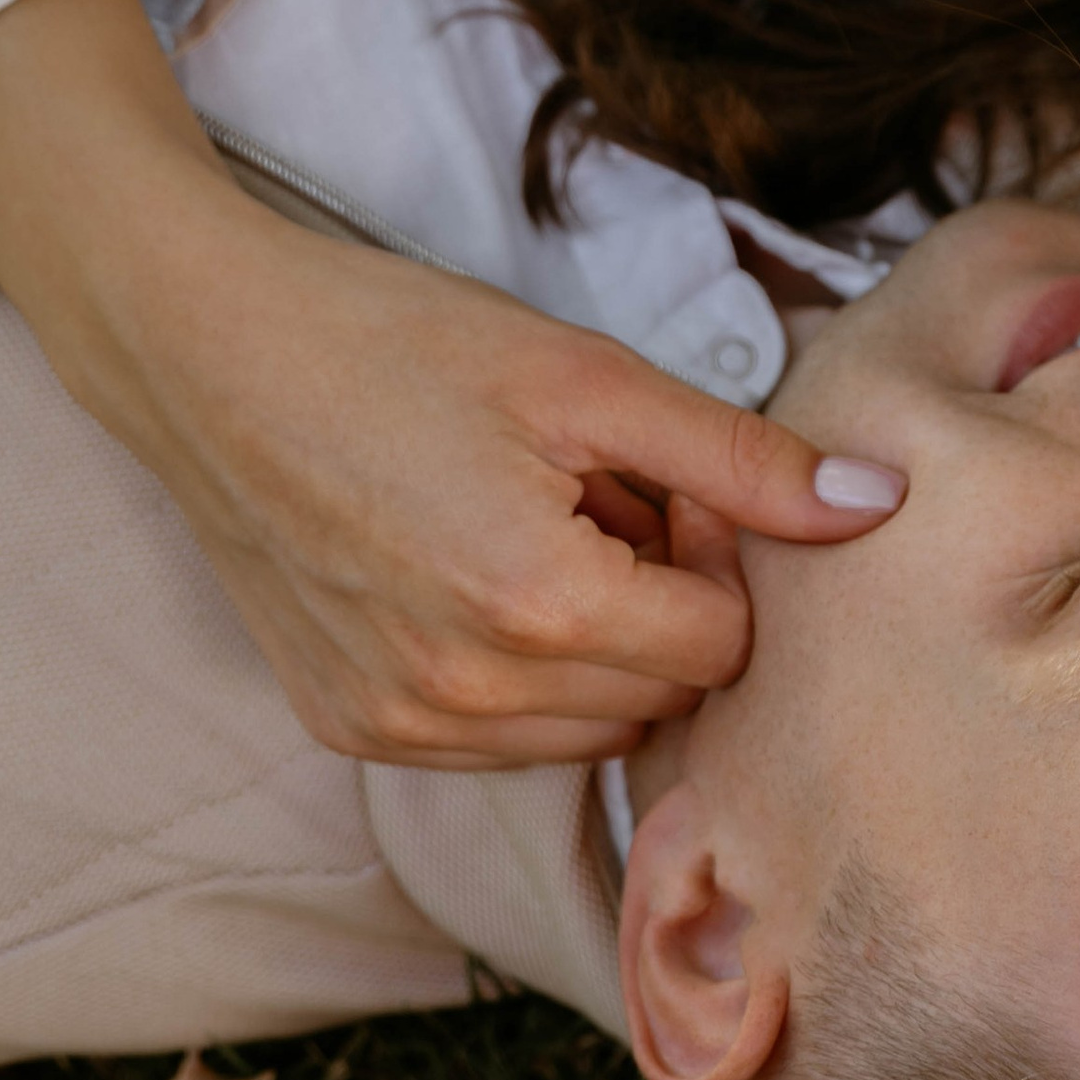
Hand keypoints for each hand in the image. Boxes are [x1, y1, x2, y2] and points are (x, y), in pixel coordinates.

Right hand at [0, 0, 905, 768]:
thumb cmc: (394, 340)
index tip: (660, 480)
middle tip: (592, 493)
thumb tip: (877, 506)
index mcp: (540, 607)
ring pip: (587, 732)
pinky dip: (515, 674)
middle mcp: (467, 696)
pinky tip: (462, 571)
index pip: (724, 643)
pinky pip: (497, 739)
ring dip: (592, 646)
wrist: (202, 352)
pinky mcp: (353, 729)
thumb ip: (741, 458)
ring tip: (524, 527)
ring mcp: (401, 726)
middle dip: (659, 603)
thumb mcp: (587, 374)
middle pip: (662, 696)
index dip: (714, 555)